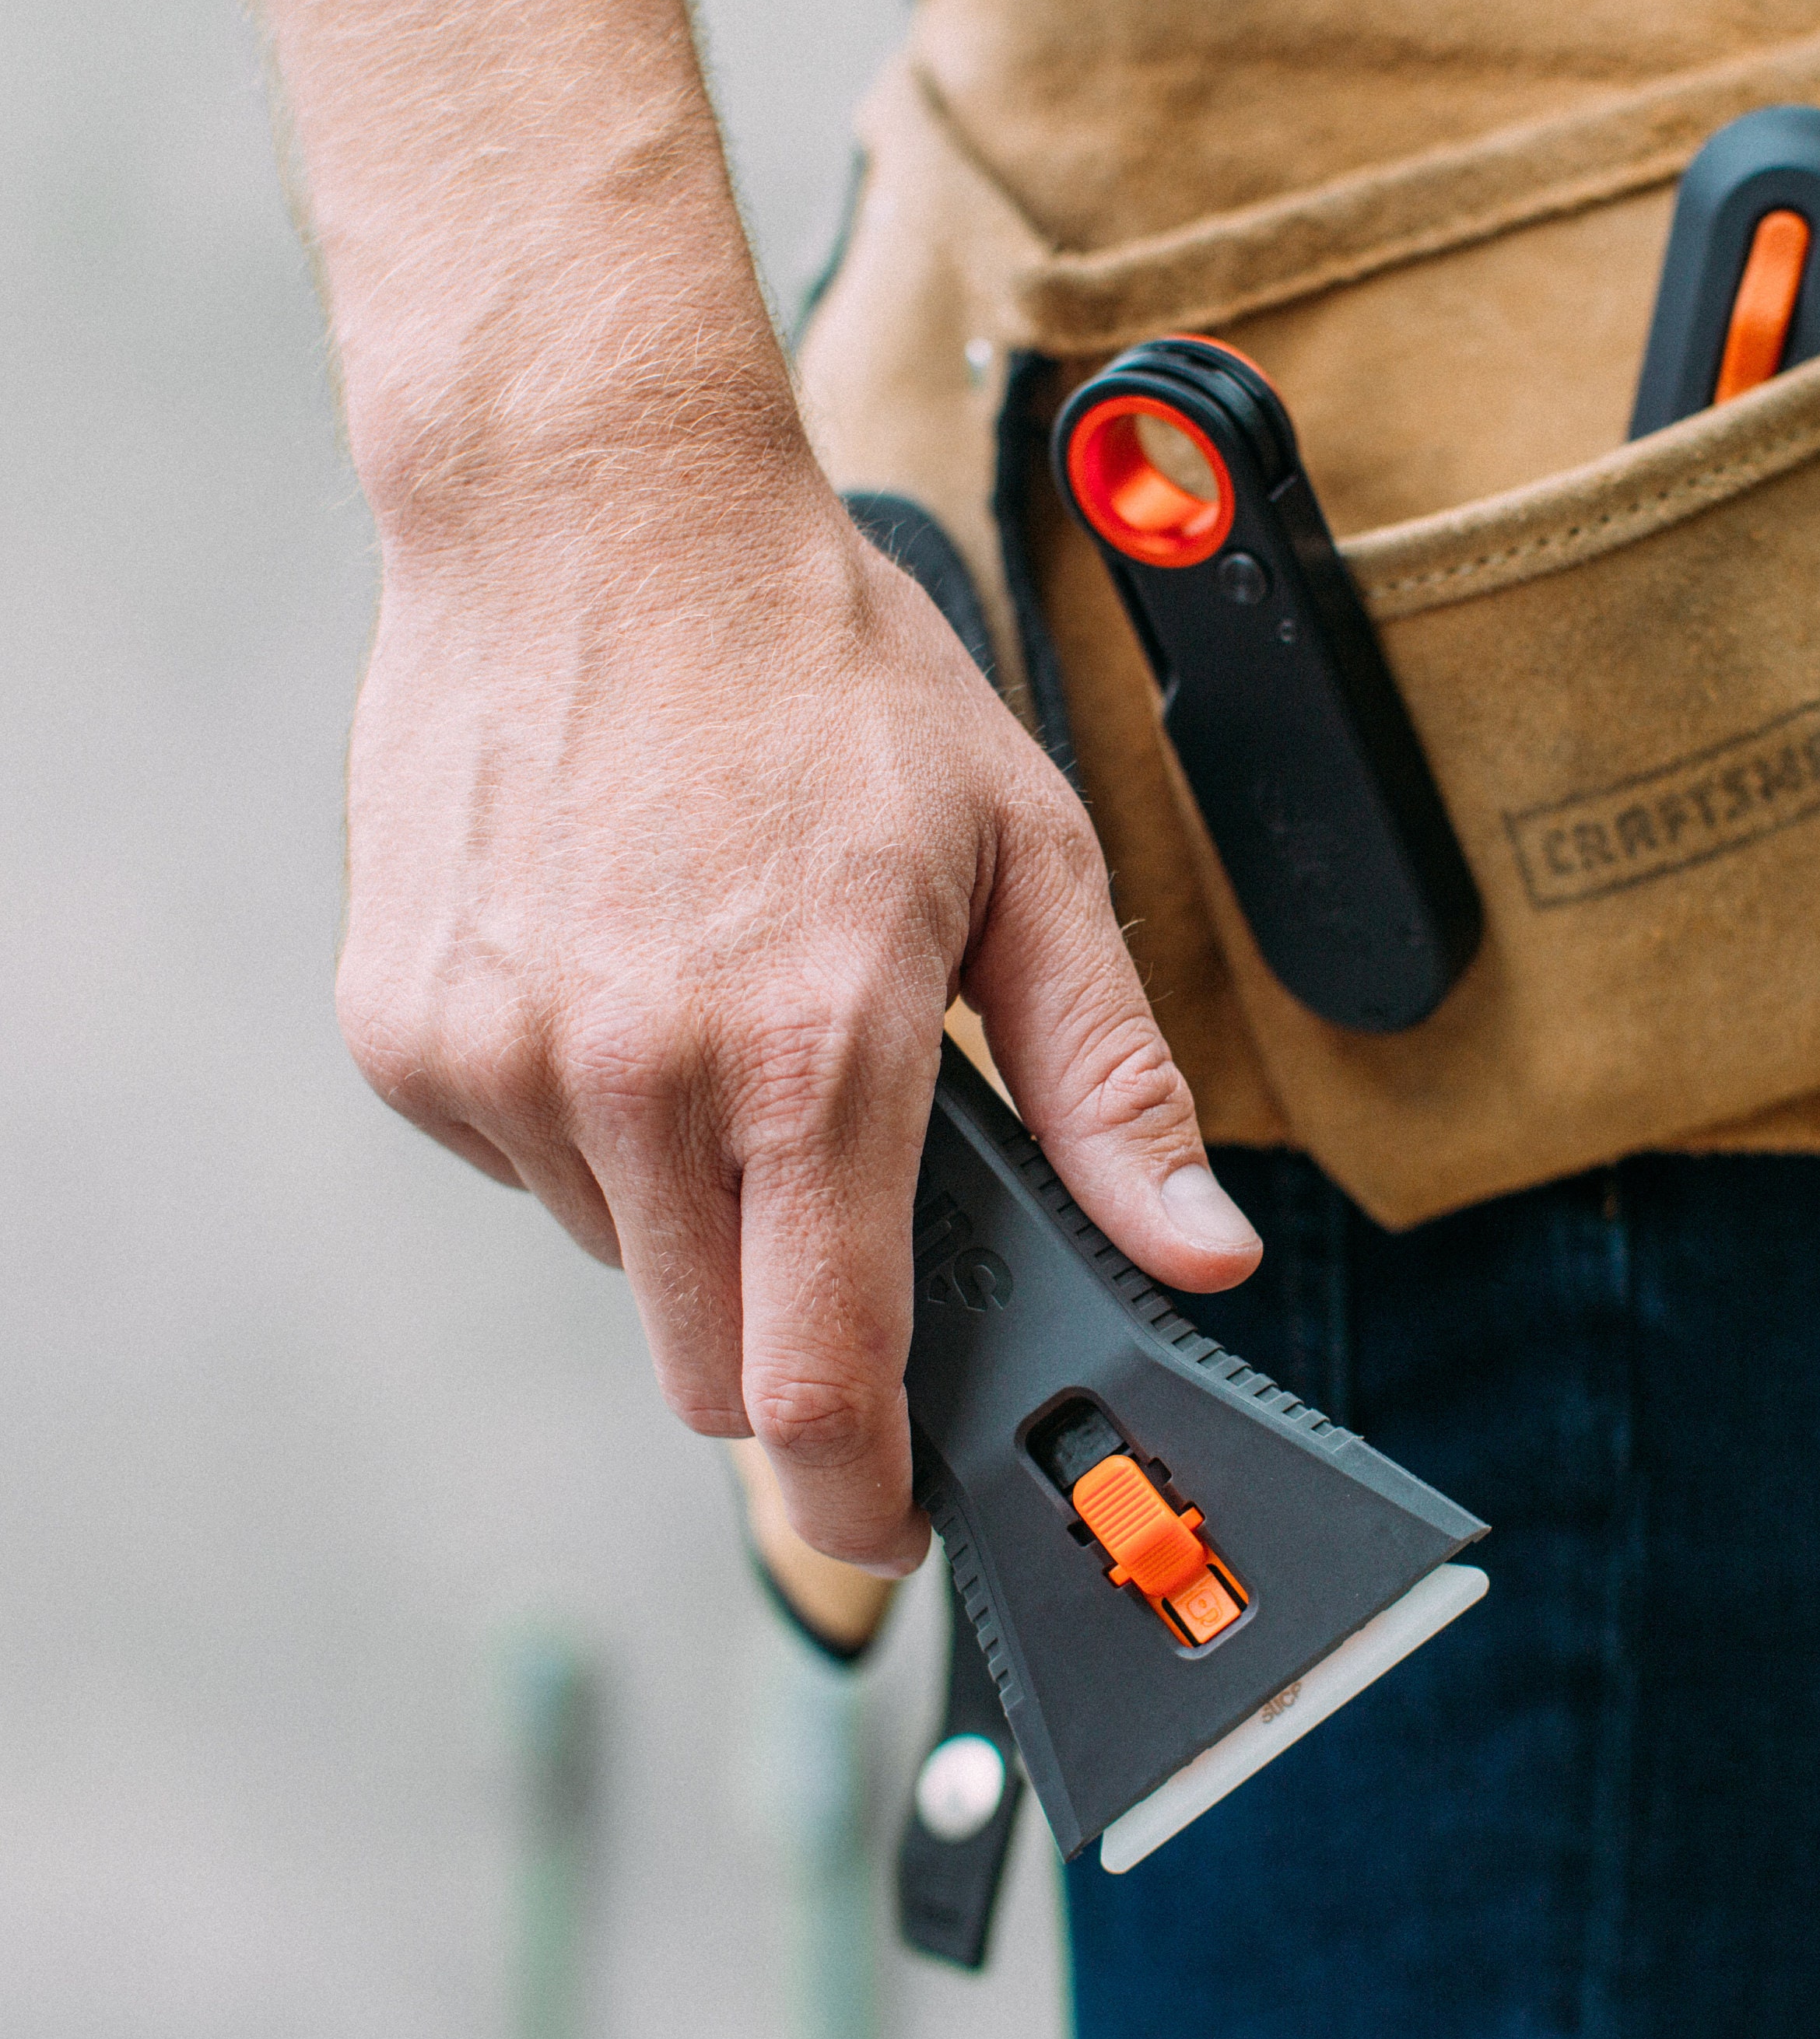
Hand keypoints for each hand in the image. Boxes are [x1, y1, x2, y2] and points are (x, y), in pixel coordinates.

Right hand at [338, 474, 1259, 1573]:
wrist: (591, 511)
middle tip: (836, 1193)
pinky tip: (625, 980)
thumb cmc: (828, 675)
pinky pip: (524, 1169)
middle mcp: (633, 1076)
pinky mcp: (402, 1031)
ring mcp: (495, 1059)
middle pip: (709, 1366)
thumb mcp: (1024, 861)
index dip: (859, 1492)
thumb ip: (1110, 1088)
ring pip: (625, 1262)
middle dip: (789, 1339)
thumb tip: (1197, 1255)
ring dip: (695, 1207)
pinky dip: (592, 1129)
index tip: (890, 1528)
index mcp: (811, 1049)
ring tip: (727, 1019)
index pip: (817, 1377)